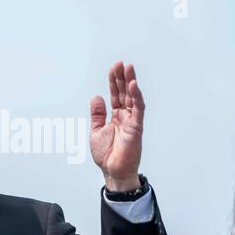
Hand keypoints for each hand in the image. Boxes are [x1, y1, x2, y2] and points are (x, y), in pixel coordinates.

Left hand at [90, 61, 144, 191]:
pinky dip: (136, 97)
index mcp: (115, 116)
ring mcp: (132, 121)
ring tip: (128, 68)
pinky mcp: (136, 128)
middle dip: (122, 78)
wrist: (112, 171)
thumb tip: (96, 96)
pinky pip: (138, 110)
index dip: (114, 82)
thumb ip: (97, 114)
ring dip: (131, 83)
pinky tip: (133, 86)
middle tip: (121, 64)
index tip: (113, 68)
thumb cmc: (106, 154)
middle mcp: (125, 116)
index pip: (115, 95)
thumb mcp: (96, 130)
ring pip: (133, 98)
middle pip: (124, 93)